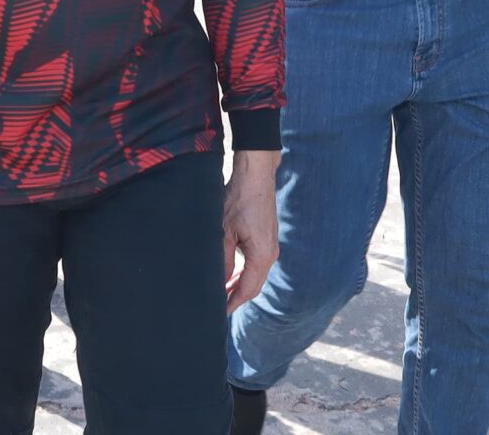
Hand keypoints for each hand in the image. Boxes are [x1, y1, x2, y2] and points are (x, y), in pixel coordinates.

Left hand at [222, 148, 278, 310]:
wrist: (255, 176)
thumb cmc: (239, 199)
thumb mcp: (224, 232)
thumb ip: (222, 260)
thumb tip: (218, 283)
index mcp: (262, 255)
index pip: (248, 289)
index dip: (233, 303)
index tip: (220, 314)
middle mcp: (270, 254)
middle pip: (253, 286)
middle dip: (236, 297)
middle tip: (217, 307)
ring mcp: (270, 246)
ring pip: (255, 275)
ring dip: (239, 285)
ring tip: (221, 293)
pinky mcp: (267, 238)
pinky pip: (256, 263)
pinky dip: (244, 273)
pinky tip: (231, 274)